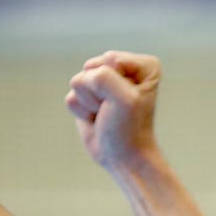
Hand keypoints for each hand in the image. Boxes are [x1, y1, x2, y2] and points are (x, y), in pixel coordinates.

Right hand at [65, 51, 163, 172]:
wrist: (122, 157)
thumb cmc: (129, 128)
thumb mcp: (124, 99)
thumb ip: (102, 76)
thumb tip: (81, 77)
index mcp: (144, 66)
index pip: (111, 59)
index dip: (115, 83)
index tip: (128, 102)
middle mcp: (124, 70)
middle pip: (92, 67)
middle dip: (99, 92)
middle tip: (113, 109)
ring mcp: (104, 82)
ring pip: (79, 81)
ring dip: (90, 102)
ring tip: (105, 114)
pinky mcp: (88, 96)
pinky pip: (72, 96)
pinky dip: (82, 111)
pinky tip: (96, 119)